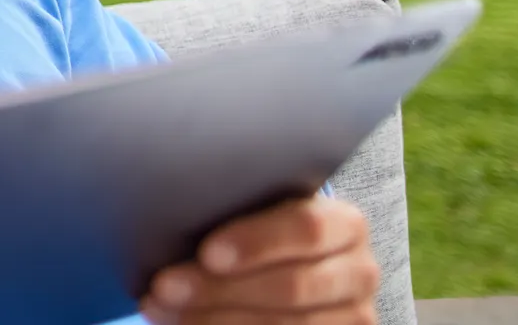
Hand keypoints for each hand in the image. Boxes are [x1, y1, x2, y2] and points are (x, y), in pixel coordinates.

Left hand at [141, 196, 379, 324]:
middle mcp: (359, 273)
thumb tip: (172, 204)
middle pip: (291, 287)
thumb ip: (236, 204)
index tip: (206, 253)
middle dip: (219, 290)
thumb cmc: (261, 229)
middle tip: (163, 286)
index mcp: (346, 224)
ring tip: (159, 308)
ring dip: (212, 320)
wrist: (292, 266)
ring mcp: (353, 318)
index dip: (256, 242)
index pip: (307, 229)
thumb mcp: (259, 210)